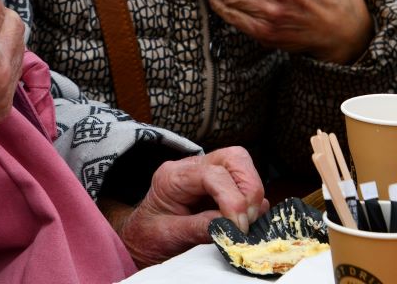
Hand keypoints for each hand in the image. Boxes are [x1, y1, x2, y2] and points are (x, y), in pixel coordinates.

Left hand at [103, 147, 268, 267]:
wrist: (142, 238)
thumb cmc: (150, 236)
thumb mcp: (169, 236)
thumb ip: (199, 229)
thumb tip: (231, 227)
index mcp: (172, 176)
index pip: (212, 174)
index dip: (232, 199)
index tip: (238, 226)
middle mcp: (191, 167)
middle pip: (233, 158)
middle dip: (248, 189)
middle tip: (246, 221)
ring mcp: (207, 172)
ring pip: (242, 164)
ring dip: (252, 194)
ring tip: (245, 222)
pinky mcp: (220, 184)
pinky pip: (245, 182)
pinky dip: (253, 201)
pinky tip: (245, 220)